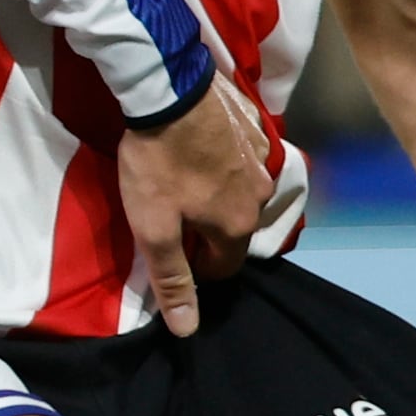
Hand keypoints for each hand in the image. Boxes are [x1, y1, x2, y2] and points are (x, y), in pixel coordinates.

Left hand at [115, 84, 278, 337]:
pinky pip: (242, 161)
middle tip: (172, 213)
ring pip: (240, 194)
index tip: (170, 250)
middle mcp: (260, 196)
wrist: (168, 86)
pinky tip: (199, 150)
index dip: (195, 267)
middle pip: (234, 230)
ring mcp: (262, 159)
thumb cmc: (157, 162)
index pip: (225, 268)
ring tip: (185, 180)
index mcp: (238, 225)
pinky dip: (225, 164)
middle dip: (207, 231)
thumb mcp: (154, 228)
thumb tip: (189, 329)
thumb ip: (172, 278)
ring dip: (218, 196)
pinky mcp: (256, 128)